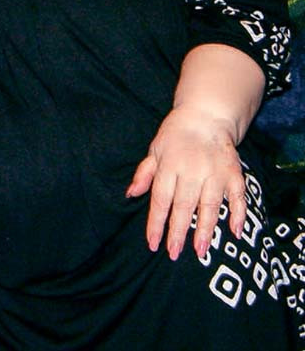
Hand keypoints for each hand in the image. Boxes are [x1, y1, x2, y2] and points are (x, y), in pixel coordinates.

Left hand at [126, 106, 244, 259]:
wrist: (206, 115)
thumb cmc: (176, 135)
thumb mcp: (155, 149)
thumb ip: (145, 173)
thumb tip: (131, 194)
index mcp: (169, 164)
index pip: (160, 198)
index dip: (156, 222)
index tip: (153, 243)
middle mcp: (191, 170)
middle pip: (183, 205)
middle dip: (178, 231)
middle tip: (173, 253)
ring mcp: (215, 172)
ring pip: (209, 205)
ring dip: (205, 229)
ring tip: (200, 250)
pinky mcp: (234, 173)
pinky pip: (238, 197)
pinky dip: (238, 214)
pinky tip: (235, 232)